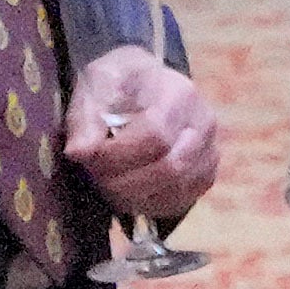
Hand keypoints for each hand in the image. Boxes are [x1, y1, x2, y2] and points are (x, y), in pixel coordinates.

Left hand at [67, 45, 222, 220]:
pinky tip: (126, 192)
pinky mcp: (205, 175)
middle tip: (95, 176)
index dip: (117, 155)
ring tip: (107, 183)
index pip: (155, 136)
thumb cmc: (119, 83)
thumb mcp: (95, 86)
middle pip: (171, 168)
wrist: (145, 84)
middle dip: (124, 181)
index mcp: (179, 93)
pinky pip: (179, 202)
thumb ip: (86, 118)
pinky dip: (148, 205)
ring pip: (176, 191)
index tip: (87, 158)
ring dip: (133, 197)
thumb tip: (80, 153)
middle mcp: (204, 123)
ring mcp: (209, 151)